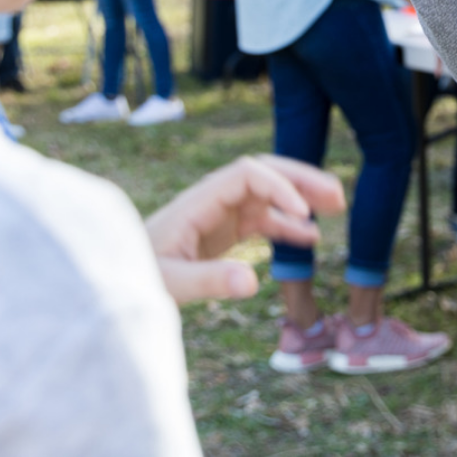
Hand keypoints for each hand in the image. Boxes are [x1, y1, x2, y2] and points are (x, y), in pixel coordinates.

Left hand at [144, 155, 345, 302]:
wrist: (117, 279)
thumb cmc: (137, 277)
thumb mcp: (171, 282)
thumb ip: (210, 280)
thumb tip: (253, 282)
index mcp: (199, 200)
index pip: (248, 174)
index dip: (279, 187)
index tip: (304, 215)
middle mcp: (213, 199)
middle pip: (265, 174)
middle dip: (301, 180)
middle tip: (337, 195)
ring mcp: (221, 213)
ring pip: (269, 193)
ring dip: (302, 197)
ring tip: (338, 205)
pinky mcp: (225, 231)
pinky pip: (264, 219)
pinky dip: (289, 225)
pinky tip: (312, 239)